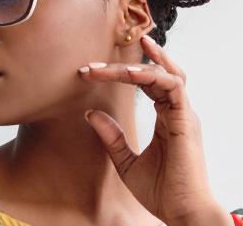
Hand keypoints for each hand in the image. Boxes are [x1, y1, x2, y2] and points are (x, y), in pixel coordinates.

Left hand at [78, 35, 225, 225]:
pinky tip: (128, 74)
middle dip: (122, 65)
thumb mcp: (126, 161)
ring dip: (135, 65)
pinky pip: (172, 87)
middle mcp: (176, 109)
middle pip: (153, 73)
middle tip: (91, 67)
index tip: (90, 72)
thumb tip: (90, 114)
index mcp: (165, 116)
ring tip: (106, 66)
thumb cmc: (160, 191)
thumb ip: (111, 137)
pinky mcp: (186, 119)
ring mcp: (183, 112)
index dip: (119, 73)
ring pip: (164, 73)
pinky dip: (151, 76)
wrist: (182, 215)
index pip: (146, 82)